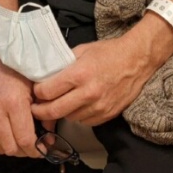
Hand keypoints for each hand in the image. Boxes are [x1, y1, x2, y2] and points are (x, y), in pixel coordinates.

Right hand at [0, 51, 54, 157]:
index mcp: (14, 102)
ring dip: (11, 147)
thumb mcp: (39, 87)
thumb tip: (51, 135)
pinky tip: (7, 132)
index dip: (36, 150)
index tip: (43, 150)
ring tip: (21, 140)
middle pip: (10, 148)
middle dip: (24, 151)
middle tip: (34, 146)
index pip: (25, 140)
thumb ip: (46, 111)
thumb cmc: (21, 68)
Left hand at [32, 33, 161, 126]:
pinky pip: (84, 122)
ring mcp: (98, 107)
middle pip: (54, 111)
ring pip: (68, 118)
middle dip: (40, 111)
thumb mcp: (83, 50)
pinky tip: (78, 105)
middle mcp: (88, 93)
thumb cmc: (109, 52)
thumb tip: (46, 75)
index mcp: (79, 74)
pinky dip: (77, 116)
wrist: (137, 61)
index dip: (37, 93)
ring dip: (61, 113)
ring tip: (60, 103)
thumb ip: (64, 64)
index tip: (35, 91)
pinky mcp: (107, 115)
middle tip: (36, 108)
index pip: (47, 92)